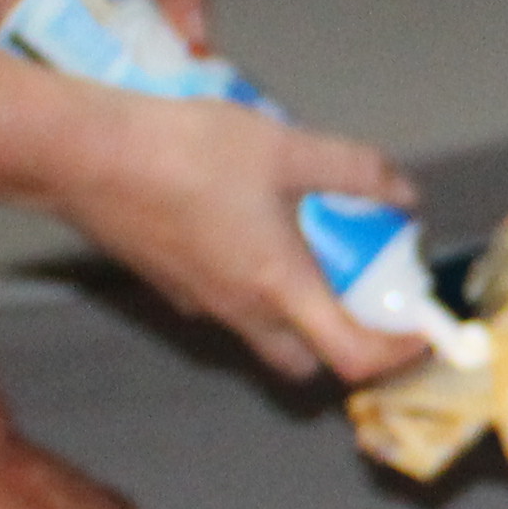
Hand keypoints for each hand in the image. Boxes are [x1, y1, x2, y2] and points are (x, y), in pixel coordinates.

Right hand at [14, 82, 432, 385]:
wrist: (86, 157)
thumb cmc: (187, 153)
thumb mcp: (286, 147)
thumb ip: (354, 170)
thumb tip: (403, 194)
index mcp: (280, 289)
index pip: (353, 357)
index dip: (397, 354)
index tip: (420, 332)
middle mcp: (241, 312)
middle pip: (305, 361)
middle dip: (343, 342)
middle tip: (365, 291)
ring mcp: (200, 304)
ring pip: (262, 333)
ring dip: (296, 309)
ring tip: (311, 245)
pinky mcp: (169, 283)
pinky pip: (226, 302)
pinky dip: (253, 283)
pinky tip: (250, 224)